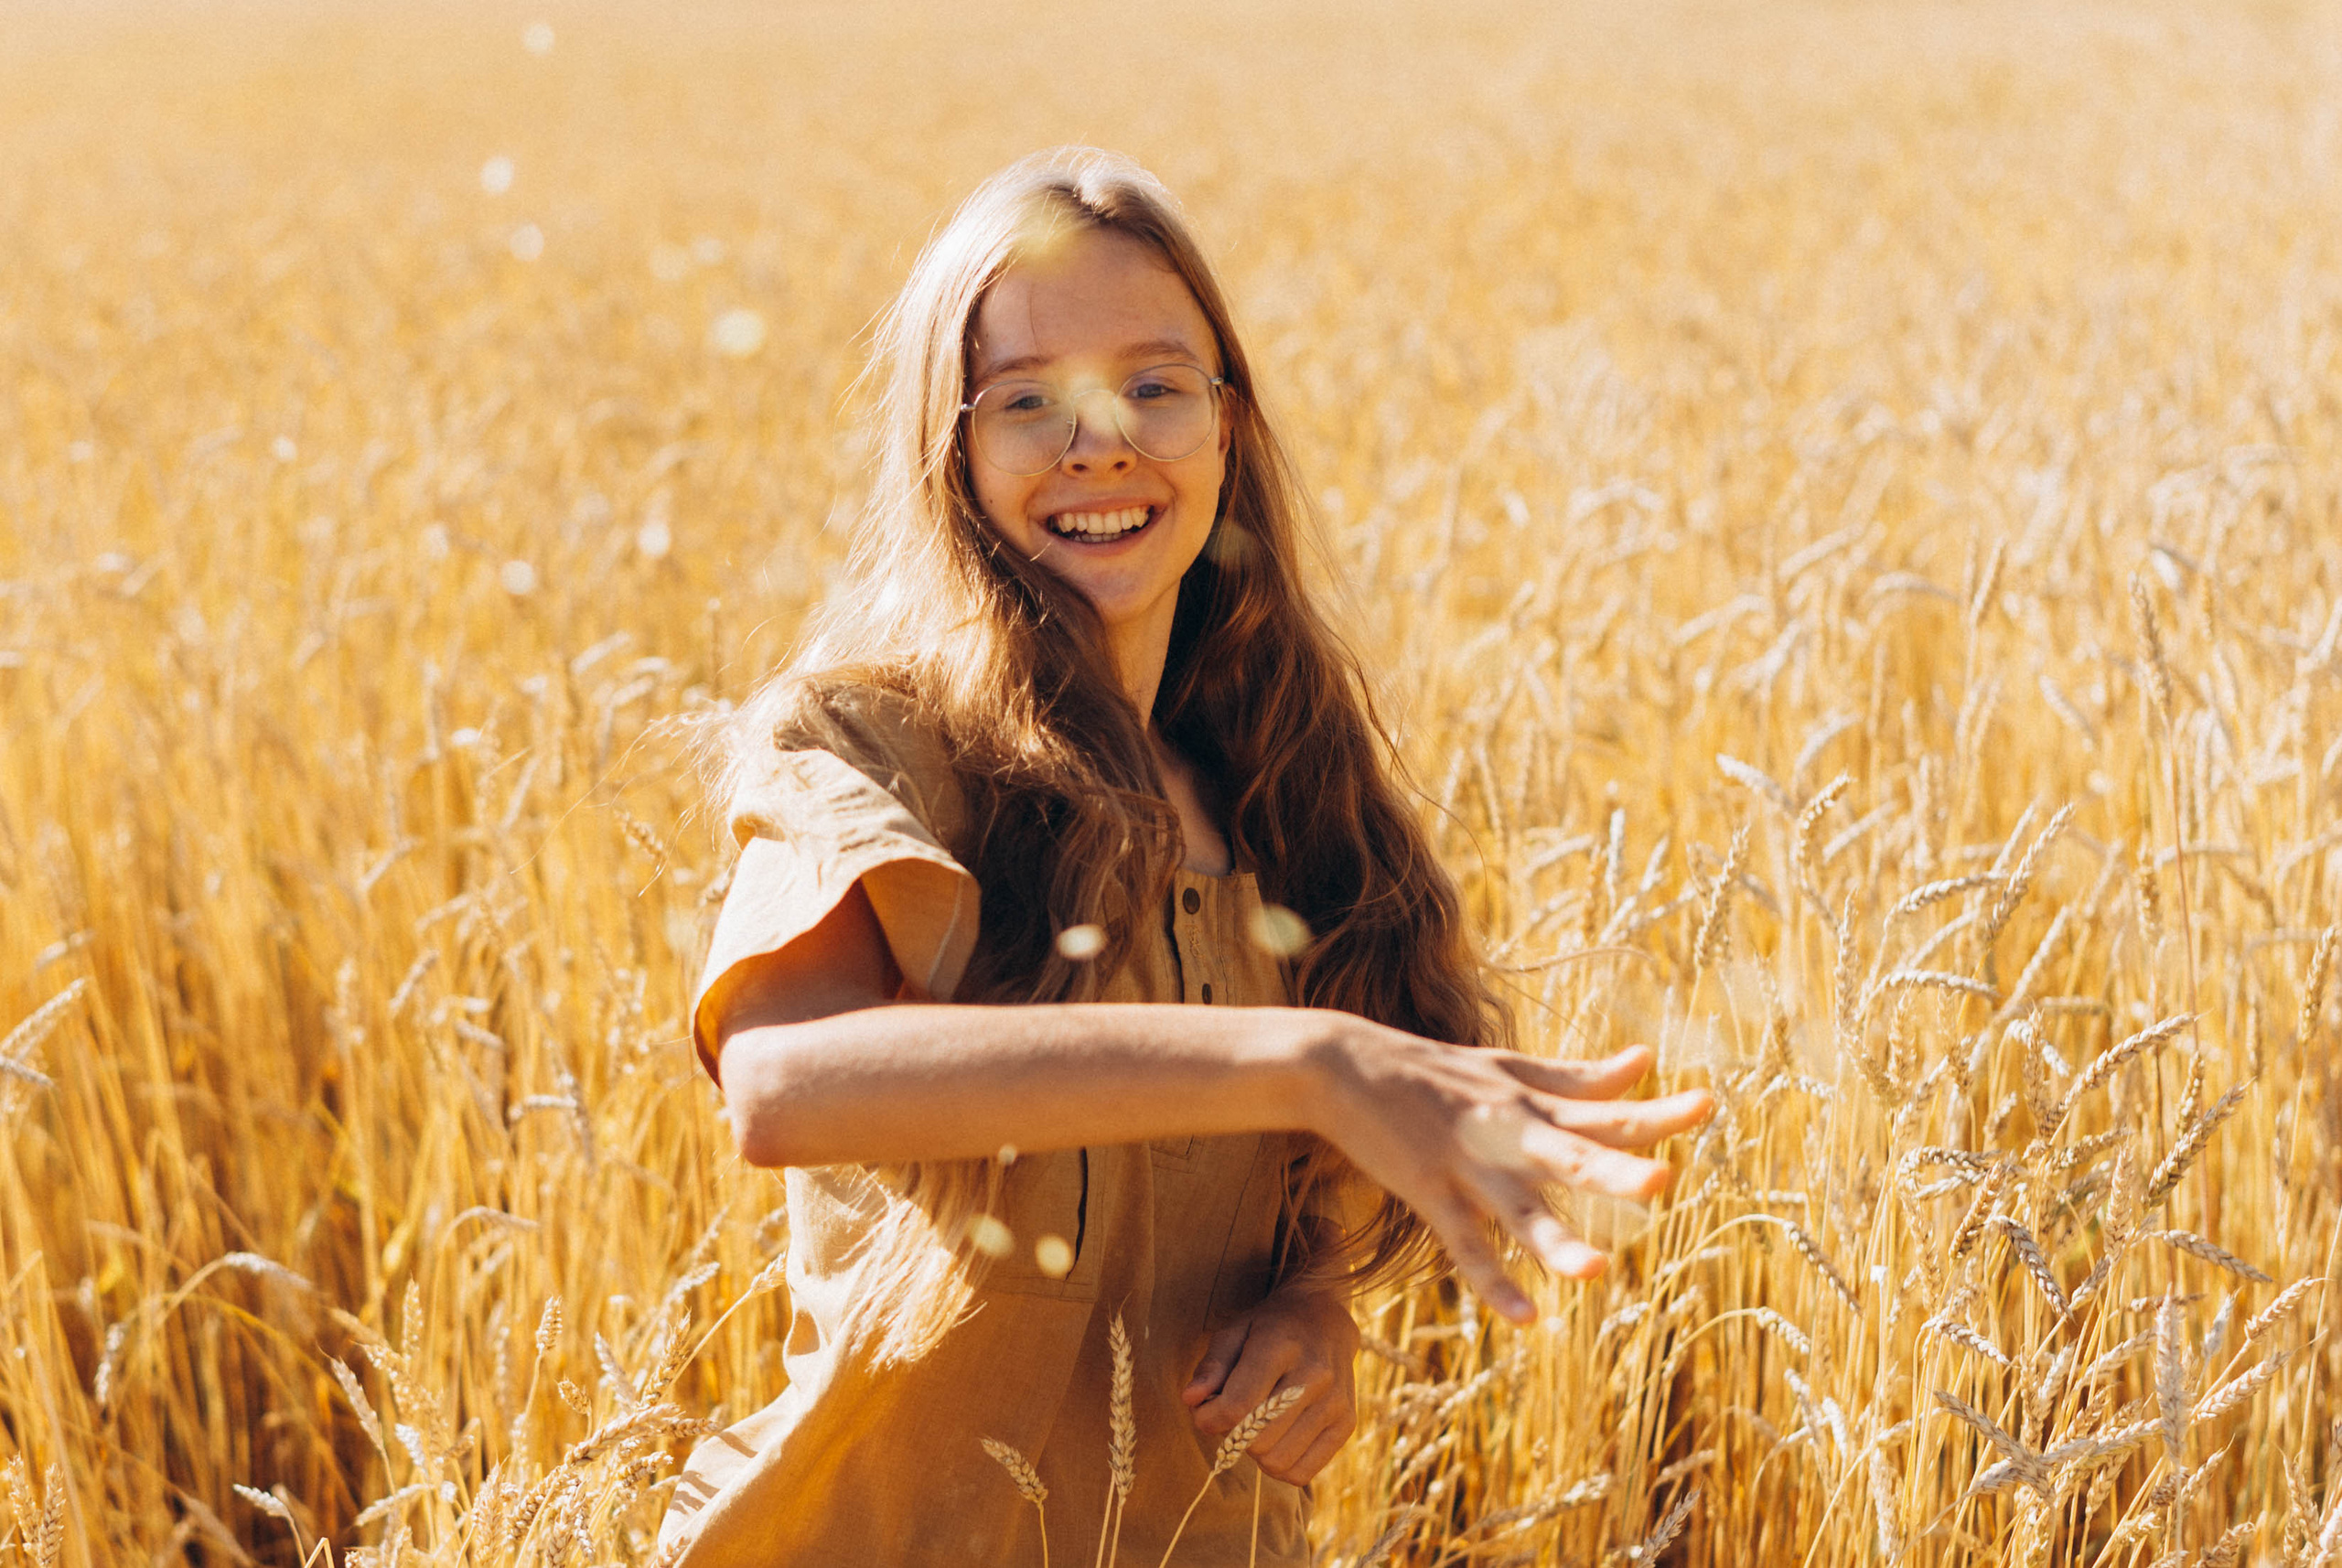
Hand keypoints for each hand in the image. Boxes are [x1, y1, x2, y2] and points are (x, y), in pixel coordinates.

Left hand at [1183, 1284, 1359, 1485]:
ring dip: (1256, 1452)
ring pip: (1278, 1461)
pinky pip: (1301, 1474)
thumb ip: (1211, 1366)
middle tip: (1233, 1416)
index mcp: (1281, 1346)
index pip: (1237, 1405)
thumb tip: (1192, 1401)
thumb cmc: (1271, 1328)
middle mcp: (1314, 1375)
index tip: (1203, 1413)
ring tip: (1257, 1426)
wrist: (1326, 1320)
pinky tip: (1277, 1439)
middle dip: (1233, 1435)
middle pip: (1257, 1439)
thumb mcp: (1234, 1332)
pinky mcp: (1346, 1424)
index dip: (1208, 1418)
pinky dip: (1280, 1466)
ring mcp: (1335, 1402)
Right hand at [1300, 1026, 1712, 1323]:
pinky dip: (1493, 1281)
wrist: (1341, 1065)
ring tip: (1597, 1271)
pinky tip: (1527, 1319)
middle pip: (1568, 1155)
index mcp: (1531, 1103)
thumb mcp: (1508, 1067)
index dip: (1653, 1112)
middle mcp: (1506, 1132)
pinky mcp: (1426, 1191)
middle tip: (1661, 1181)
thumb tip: (1646, 1059)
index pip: (1602, 1111)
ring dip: (1555, 1239)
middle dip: (1613, 1171)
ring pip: (1517, 1210)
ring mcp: (1465, 1165)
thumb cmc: (1432, 1069)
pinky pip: (1465, 1243)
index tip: (1707, 1103)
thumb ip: (1577, 1076)